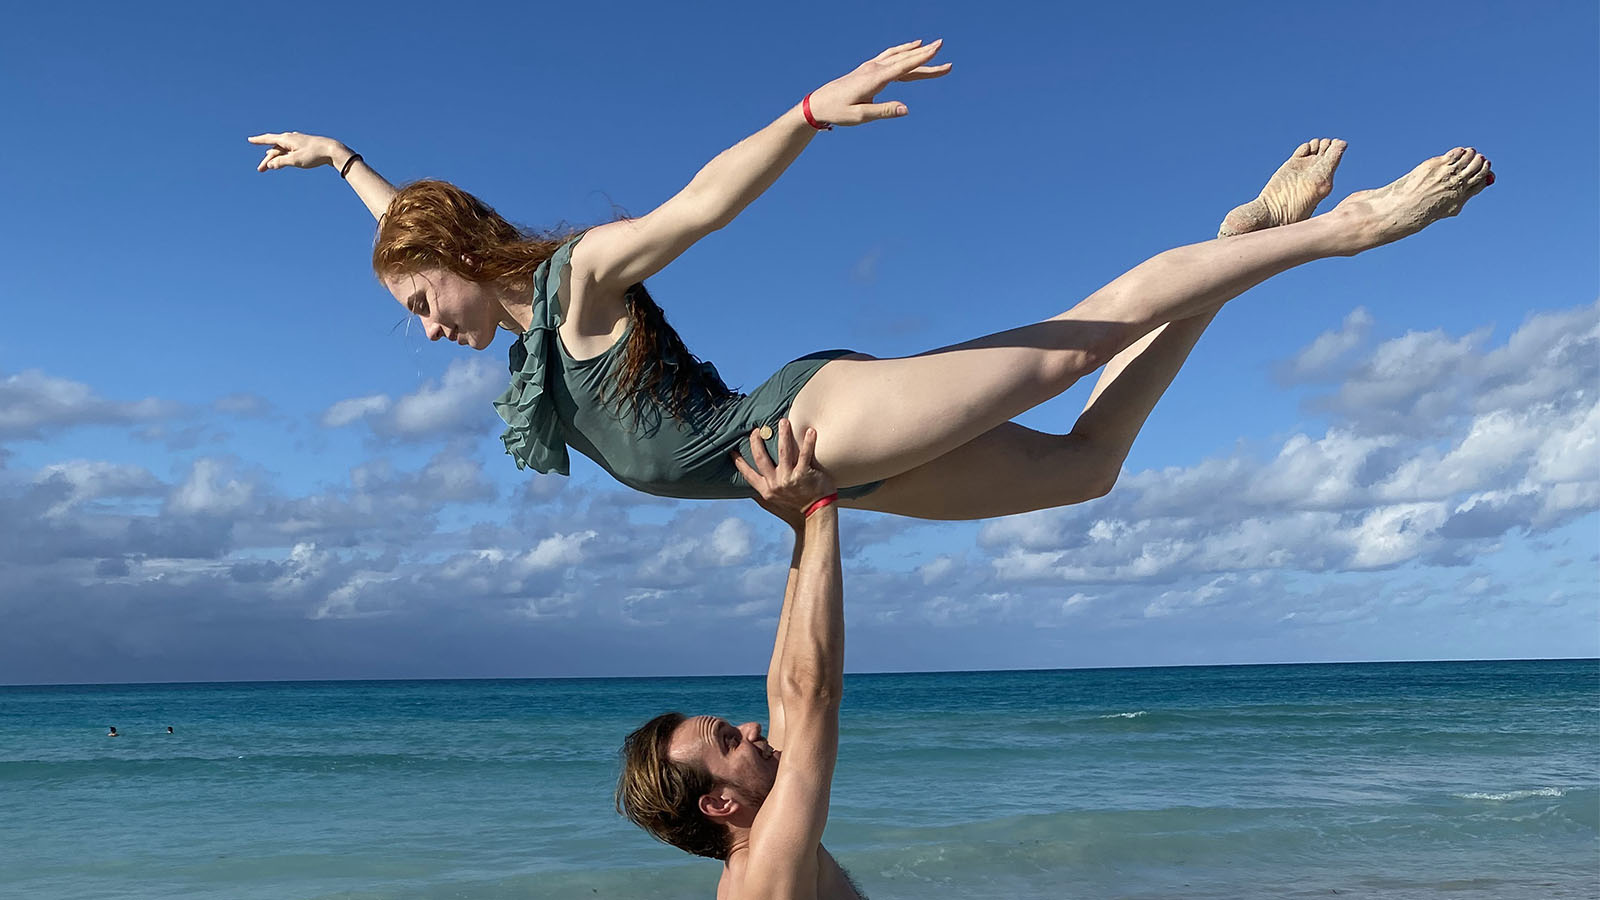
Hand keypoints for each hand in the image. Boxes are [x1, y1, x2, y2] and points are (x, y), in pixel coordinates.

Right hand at [247, 131, 349, 171]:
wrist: (332, 150)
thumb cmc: (314, 155)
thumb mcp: (295, 160)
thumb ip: (281, 162)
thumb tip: (270, 165)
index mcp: (286, 139)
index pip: (268, 139)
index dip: (258, 140)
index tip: (250, 140)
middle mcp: (291, 138)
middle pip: (275, 149)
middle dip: (267, 159)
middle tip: (260, 170)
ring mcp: (298, 141)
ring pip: (282, 149)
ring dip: (275, 157)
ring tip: (269, 164)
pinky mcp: (305, 145)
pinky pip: (290, 150)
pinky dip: (284, 154)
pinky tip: (284, 154)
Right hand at [731, 420, 835, 527]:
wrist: (816, 513)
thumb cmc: (797, 504)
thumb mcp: (776, 501)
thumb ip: (766, 490)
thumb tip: (753, 482)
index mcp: (766, 490)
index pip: (749, 474)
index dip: (739, 462)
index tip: (732, 451)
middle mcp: (775, 483)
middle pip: (761, 458)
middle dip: (756, 442)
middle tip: (756, 430)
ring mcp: (789, 478)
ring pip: (783, 452)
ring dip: (783, 435)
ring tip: (783, 421)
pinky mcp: (805, 475)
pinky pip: (805, 454)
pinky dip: (808, 442)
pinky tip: (810, 431)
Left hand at [805, 39, 950, 126]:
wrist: (818, 103)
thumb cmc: (838, 111)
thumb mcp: (861, 116)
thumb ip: (884, 111)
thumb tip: (906, 109)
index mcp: (875, 79)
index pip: (904, 66)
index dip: (923, 58)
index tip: (938, 50)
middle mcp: (874, 68)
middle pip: (905, 59)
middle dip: (926, 54)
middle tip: (943, 47)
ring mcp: (871, 66)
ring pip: (898, 56)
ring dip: (916, 52)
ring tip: (932, 47)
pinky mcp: (868, 68)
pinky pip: (890, 56)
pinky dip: (903, 52)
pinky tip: (910, 48)